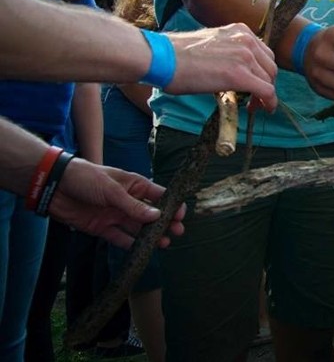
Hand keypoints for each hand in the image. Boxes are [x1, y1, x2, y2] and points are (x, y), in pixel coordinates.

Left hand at [48, 159, 185, 249]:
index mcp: (134, 185)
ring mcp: (115, 215)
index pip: (159, 195)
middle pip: (151, 214)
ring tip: (164, 244)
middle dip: (165, 223)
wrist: (55, 187)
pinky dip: (130, 245)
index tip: (181, 215)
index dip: (172, 204)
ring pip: (137, 228)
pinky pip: (119, 238)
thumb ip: (134, 206)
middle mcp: (127, 201)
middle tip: (178, 232)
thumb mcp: (112, 190)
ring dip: (150, 236)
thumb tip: (158, 217)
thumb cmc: (86, 178)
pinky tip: (141, 250)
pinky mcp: (102, 228)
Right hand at [164, 23, 277, 110]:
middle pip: (270, 66)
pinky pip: (266, 91)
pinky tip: (263, 109)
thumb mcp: (211, 44)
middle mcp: (246, 40)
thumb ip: (229, 52)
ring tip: (254, 106)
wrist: (163, 58)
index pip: (263, 53)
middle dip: (267, 83)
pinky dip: (269, 102)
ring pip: (269, 80)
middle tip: (257, 98)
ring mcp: (245, 56)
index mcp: (240, 30)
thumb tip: (235, 70)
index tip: (257, 84)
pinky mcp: (240, 75)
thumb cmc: (177, 55)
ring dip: (266, 95)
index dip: (263, 71)